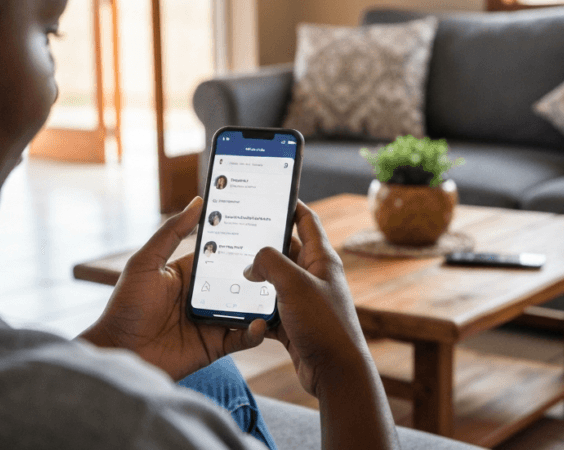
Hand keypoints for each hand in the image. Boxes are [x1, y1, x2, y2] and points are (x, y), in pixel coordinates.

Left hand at [79, 197, 265, 379]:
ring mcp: (212, 321)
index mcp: (189, 273)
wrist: (119, 353)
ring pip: (246, 308)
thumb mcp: (146, 263)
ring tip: (279, 291)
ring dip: (262, 301)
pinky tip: (261, 323)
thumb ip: (171, 232)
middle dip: (259, 272)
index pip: (221, 255)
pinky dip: (254, 332)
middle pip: (239, 280)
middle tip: (282, 259)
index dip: (241, 243)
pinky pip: (243, 337)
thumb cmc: (126, 306)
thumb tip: (197, 202)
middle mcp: (204, 296)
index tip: (265, 227)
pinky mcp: (216, 346)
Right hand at [244, 201, 371, 396]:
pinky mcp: (294, 323)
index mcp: (322, 259)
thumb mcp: (294, 284)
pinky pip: (269, 307)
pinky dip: (254, 306)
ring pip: (274, 280)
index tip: (269, 191)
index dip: (289, 203)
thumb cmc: (323, 325)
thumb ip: (270, 263)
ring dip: (254, 277)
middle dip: (261, 242)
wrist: (335, 372)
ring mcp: (304, 300)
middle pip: (285, 249)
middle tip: (236, 231)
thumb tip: (252, 263)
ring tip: (228, 267)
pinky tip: (236, 304)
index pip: (306, 219)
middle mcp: (314, 276)